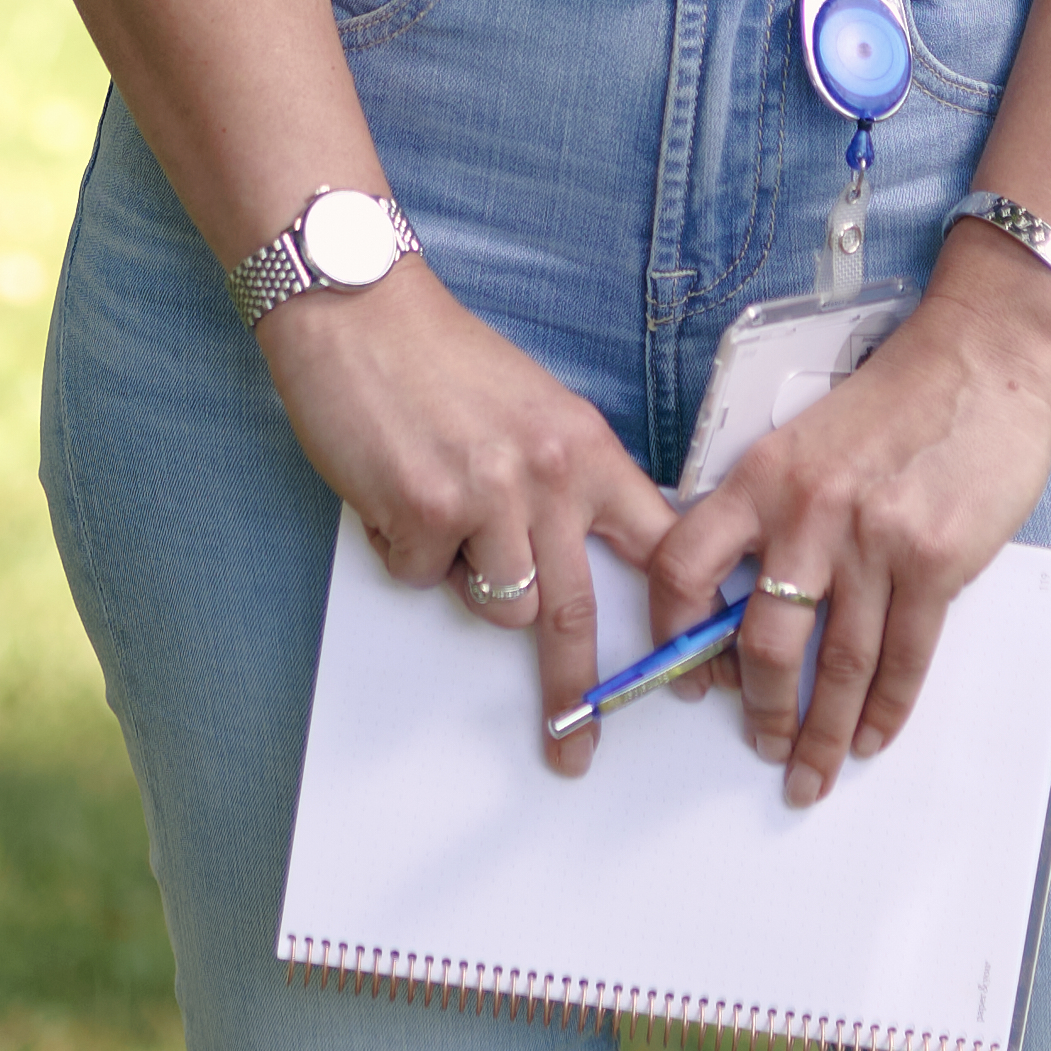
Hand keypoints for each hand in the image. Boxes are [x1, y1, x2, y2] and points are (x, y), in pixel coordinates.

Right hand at [257, 264, 675, 773]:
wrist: (361, 309)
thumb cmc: (441, 358)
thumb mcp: (535, 409)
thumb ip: (564, 480)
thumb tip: (579, 557)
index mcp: (587, 447)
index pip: (659, 544)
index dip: (679, 617)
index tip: (690, 670)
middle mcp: (549, 476)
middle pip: (579, 612)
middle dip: (576, 691)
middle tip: (576, 741)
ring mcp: (487, 497)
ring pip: (501, 605)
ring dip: (472, 583)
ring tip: (444, 516)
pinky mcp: (423, 512)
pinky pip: (426, 578)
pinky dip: (407, 551)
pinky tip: (396, 490)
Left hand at [643, 250, 1050, 807]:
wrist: (981, 359)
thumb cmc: (896, 399)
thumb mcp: (806, 440)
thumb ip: (774, 510)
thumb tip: (750, 599)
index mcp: (761, 478)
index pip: (684, 567)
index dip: (675, 636)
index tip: (687, 677)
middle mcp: (807, 513)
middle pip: (763, 641)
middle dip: (761, 710)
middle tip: (763, 743)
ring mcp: (873, 541)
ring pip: (837, 665)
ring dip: (824, 732)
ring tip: (813, 769)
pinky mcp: (934, 561)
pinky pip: (903, 658)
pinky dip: (887, 709)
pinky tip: (874, 734)